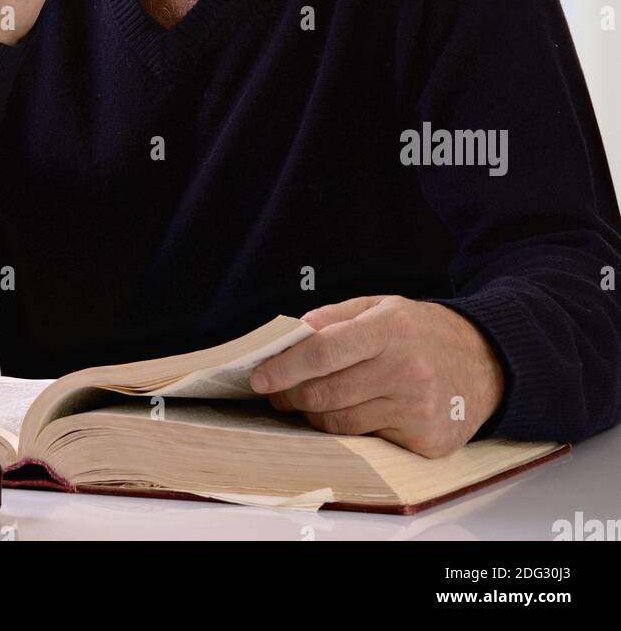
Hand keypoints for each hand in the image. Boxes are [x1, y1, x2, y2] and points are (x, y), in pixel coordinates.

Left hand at [249, 295, 506, 456]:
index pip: (325, 351)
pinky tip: (352, 412)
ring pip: (341, 423)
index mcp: (390, 329)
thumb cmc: (425, 332)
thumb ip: (337, 316)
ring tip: (308, 401)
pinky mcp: (424, 440)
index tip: (259, 377)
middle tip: (276, 392)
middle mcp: (405, 370)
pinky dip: (351, 429)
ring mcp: (416, 409)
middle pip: (326, 393)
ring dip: (314, 415)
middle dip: (290, 395)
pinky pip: (368, 440)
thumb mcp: (384, 306)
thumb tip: (295, 332)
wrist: (487, 362)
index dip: (286, 367)